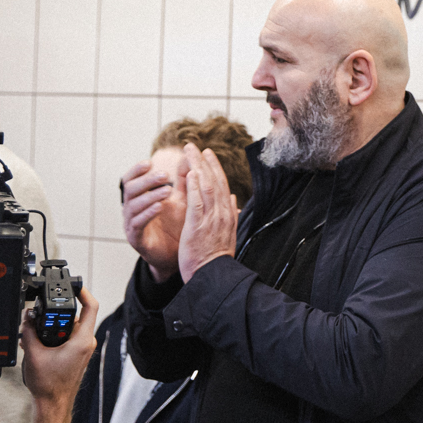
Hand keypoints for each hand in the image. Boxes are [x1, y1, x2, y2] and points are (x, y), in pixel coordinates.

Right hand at [20, 283, 99, 411]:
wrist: (53, 404)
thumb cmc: (49, 385)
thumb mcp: (33, 354)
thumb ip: (29, 332)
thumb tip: (27, 318)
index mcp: (82, 340)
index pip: (91, 306)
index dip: (83, 291)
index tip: (74, 284)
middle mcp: (86, 342)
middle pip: (76, 315)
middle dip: (58, 313)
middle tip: (42, 315)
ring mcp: (83, 349)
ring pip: (71, 327)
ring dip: (54, 326)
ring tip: (37, 333)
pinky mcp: (78, 354)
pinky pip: (69, 337)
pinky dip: (56, 335)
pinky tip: (40, 342)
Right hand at [120, 160, 184, 282]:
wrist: (176, 255)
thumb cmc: (176, 225)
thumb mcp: (181, 200)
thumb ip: (182, 181)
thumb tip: (187, 158)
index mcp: (138, 198)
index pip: (130, 180)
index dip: (137, 170)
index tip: (150, 162)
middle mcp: (131, 210)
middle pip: (130, 190)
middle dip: (147, 181)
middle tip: (164, 175)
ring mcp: (131, 225)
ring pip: (133, 206)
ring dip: (150, 196)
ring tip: (168, 190)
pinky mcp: (136, 239)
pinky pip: (137, 224)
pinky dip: (148, 214)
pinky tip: (160, 207)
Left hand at [176, 145, 239, 282]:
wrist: (213, 277)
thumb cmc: (217, 259)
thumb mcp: (228, 234)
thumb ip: (231, 215)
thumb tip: (233, 199)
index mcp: (228, 214)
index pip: (221, 185)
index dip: (214, 168)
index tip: (207, 154)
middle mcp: (222, 213)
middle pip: (214, 181)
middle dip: (204, 161)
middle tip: (195, 146)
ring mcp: (211, 219)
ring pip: (205, 187)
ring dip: (197, 166)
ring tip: (189, 151)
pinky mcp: (198, 226)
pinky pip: (196, 202)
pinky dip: (194, 186)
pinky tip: (189, 173)